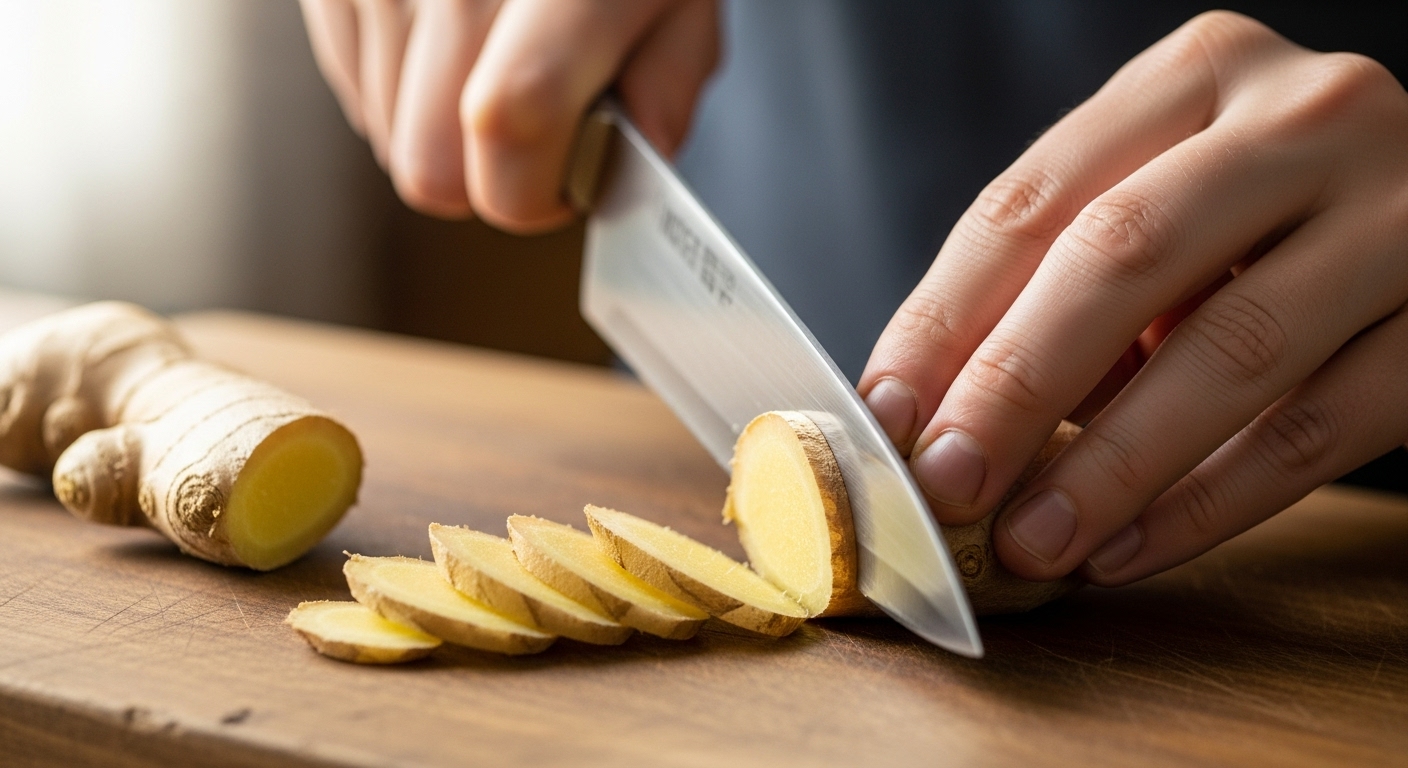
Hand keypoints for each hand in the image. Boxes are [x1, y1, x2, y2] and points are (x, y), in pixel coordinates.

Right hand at [299, 0, 717, 230]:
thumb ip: (669, 78)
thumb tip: (626, 164)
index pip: (514, 125)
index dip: (536, 190)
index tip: (564, 183)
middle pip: (430, 165)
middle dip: (485, 179)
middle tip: (531, 134)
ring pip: (385, 135)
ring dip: (441, 131)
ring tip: (489, 66)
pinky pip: (349, 82)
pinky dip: (400, 86)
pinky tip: (446, 40)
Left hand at [859, 12, 1407, 586]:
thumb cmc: (1266, 217)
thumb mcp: (1162, 204)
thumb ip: (1061, 275)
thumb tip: (929, 411)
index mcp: (1197, 74)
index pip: (1032, 201)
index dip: (944, 318)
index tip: (886, 415)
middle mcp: (1303, 118)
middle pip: (1123, 256)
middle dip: (1017, 385)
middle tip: (948, 484)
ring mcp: (1399, 212)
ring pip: (1231, 350)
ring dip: (1109, 465)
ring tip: (1030, 542)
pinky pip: (1321, 429)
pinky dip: (1210, 503)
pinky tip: (1127, 551)